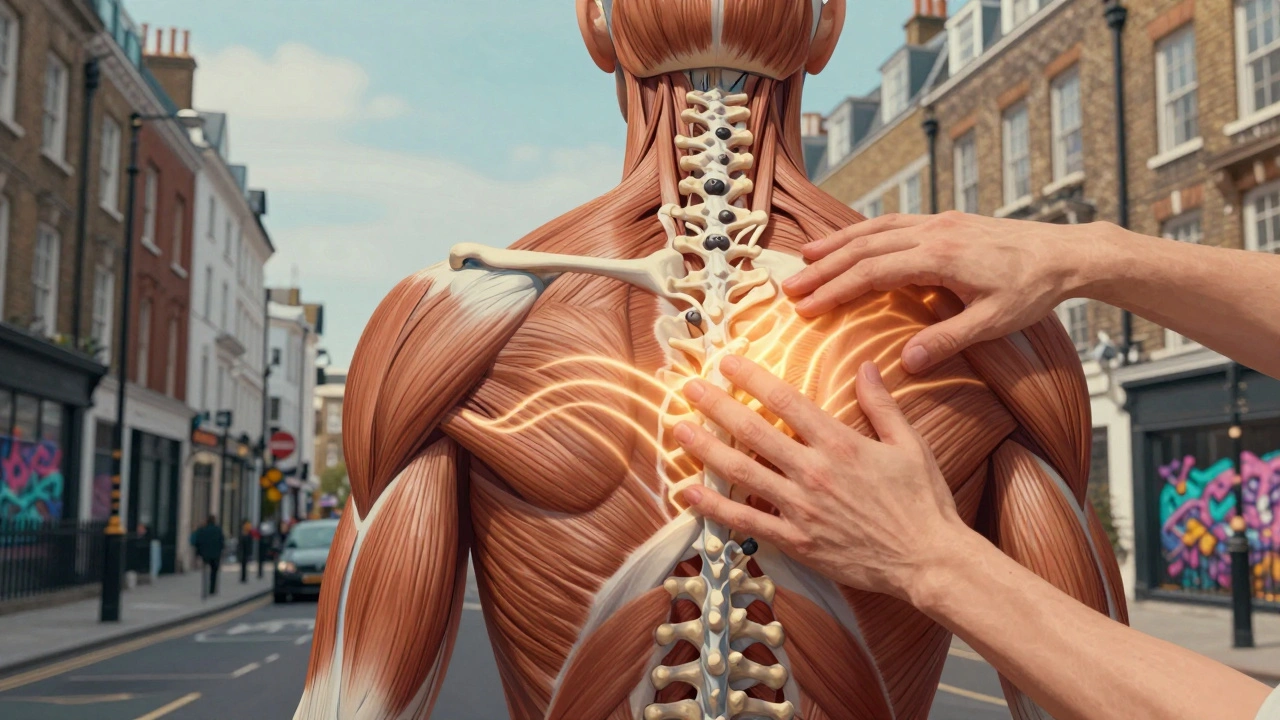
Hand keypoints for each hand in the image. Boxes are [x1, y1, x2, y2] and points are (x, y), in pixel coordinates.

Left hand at [674, 355, 972, 600]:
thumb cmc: (923, 502)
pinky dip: (715, 507)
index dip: (752, 378)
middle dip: (717, 406)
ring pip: (742, 473)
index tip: (728, 362)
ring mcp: (802, 508)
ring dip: (706, 449)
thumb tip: (866, 366)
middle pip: (754, 432)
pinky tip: (688, 492)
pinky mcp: (797, 541)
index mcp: (840, 443)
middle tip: (690, 388)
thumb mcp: (909, 444)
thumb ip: (881, 404)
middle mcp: (814, 472)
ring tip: (678, 429)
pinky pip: (747, 521)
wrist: (929, 560)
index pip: (786, 401)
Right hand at [782, 212, 1096, 372]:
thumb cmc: (1033, 290)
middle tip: (789, 287)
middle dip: (823, 268)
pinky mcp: (945, 221)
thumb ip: (947, 340)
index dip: (835, 289)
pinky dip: (863, 232)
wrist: (1067, 252)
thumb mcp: (993, 323)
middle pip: (863, 248)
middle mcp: (932, 232)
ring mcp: (937, 222)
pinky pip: (892, 223)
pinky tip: (850, 242)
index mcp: (939, 257)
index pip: (872, 272)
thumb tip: (905, 362)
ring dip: (837, 244)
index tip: (806, 306)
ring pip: (874, 229)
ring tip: (806, 257)